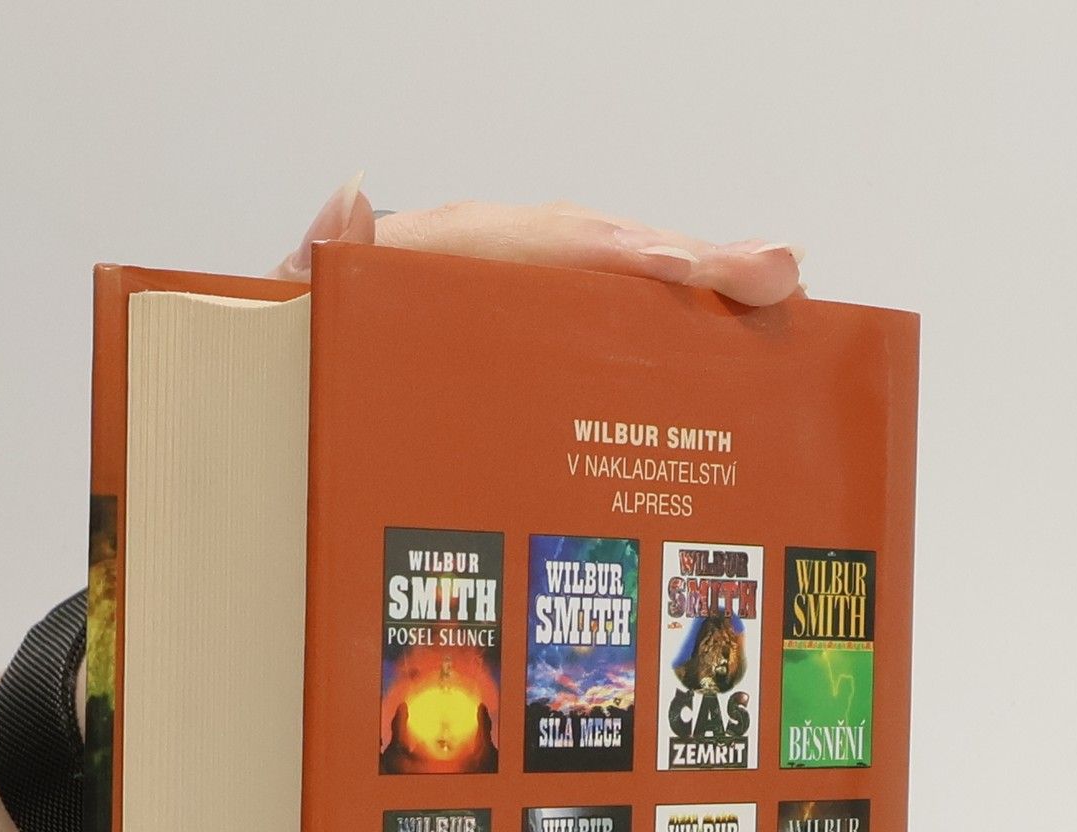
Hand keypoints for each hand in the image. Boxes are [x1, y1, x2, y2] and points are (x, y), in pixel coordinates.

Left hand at [275, 175, 804, 306]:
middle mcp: (502, 272)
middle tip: (775, 273)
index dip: (611, 258)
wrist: (301, 385)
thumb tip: (350, 201)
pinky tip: (742, 348)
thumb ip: (319, 269)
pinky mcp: (546, 350)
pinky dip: (681, 338)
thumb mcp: (295, 311)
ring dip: (703, 294)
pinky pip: (620, 337)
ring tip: (781, 293)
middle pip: (609, 258)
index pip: (542, 248)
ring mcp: (530, 310)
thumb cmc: (308, 345)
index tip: (673, 269)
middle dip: (691, 265)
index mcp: (445, 259)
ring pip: (627, 293)